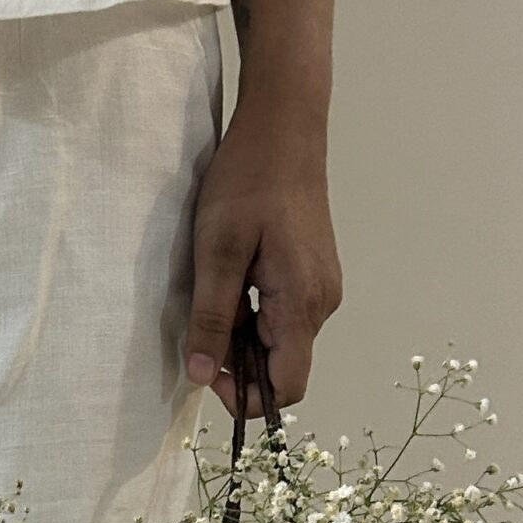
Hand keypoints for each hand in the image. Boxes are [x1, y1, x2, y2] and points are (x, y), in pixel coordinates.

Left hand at [184, 105, 342, 419]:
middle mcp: (321, 303)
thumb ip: (212, 319)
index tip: (208, 373)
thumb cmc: (249, 180)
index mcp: (302, 304)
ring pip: (279, 342)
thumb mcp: (217, 253)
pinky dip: (252, 316)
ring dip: (243, 338)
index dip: (245, 397)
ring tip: (214, 297)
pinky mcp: (311, 274)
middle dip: (239, 365)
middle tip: (202, 330)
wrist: (284, 126)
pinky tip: (230, 283)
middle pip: (281, 367)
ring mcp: (320, 288)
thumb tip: (202, 376)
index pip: (286, 388)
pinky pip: (282, 316)